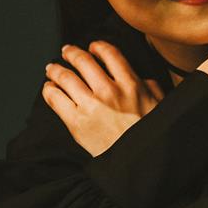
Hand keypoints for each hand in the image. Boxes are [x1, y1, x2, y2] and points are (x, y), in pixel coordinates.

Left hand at [43, 41, 163, 156]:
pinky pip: (56, 99)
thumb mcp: (159, 103)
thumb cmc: (149, 132)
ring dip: (56, 70)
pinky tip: (48, 88)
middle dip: (72, 53)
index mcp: (131, 84)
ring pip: (66, 78)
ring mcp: (91, 106)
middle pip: (84, 62)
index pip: (110, 54)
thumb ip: (150, 86)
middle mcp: (109, 91)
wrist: (138, 161)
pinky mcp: (76, 123)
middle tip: (66, 51)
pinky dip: (49, 90)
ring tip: (51, 68)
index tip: (92, 46)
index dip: (98, 46)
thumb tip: (143, 78)